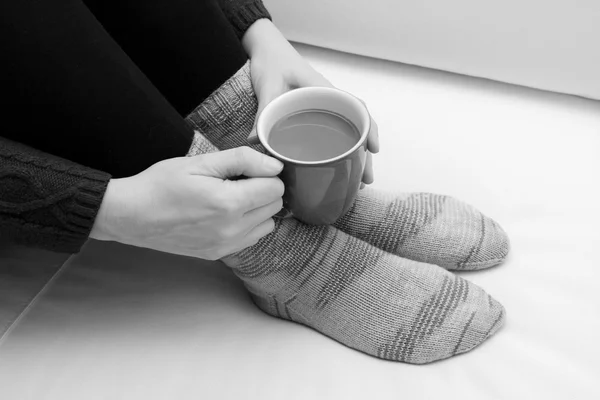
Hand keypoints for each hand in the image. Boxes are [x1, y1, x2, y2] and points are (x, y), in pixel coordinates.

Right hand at [89, 147, 283, 259]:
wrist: (131, 215)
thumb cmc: (161, 184)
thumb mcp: (201, 161)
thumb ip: (243, 160)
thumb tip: (275, 165)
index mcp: (229, 203)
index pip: (276, 188)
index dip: (264, 173)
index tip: (244, 169)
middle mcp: (232, 229)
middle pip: (274, 206)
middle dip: (262, 189)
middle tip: (235, 181)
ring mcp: (226, 245)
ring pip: (267, 224)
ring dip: (257, 209)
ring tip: (230, 198)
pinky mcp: (218, 254)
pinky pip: (250, 238)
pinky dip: (246, 225)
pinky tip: (224, 214)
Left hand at [243, 19, 378, 185]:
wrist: (265, 50)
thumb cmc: (271, 61)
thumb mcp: (267, 86)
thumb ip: (263, 112)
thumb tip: (256, 141)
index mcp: (324, 90)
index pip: (357, 108)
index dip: (368, 129)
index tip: (373, 148)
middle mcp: (328, 101)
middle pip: (356, 127)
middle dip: (365, 154)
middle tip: (366, 179)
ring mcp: (323, 109)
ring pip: (347, 134)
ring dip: (354, 156)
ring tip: (357, 181)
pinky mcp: (313, 115)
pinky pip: (331, 134)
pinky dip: (337, 152)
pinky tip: (336, 169)